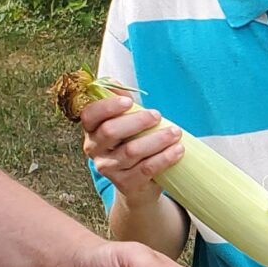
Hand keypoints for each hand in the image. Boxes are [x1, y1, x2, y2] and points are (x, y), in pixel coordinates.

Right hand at [77, 88, 182, 206]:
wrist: (136, 184)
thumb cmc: (131, 143)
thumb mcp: (125, 122)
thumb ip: (119, 102)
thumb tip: (114, 82)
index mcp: (91, 130)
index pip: (89, 115)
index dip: (107, 106)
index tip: (128, 101)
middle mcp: (94, 149)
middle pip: (111, 132)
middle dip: (137, 121)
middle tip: (157, 115)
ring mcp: (108, 168)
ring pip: (132, 151)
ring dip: (157, 139)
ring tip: (175, 132)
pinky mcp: (125, 184)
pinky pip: (146, 169)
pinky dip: (165, 158)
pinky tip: (178, 149)